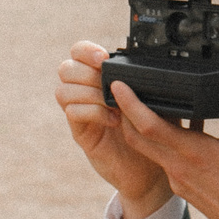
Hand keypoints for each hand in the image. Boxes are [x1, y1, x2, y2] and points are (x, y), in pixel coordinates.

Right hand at [56, 41, 170, 216]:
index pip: (79, 52)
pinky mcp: (80, 133)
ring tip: (113, 104)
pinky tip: (113, 119)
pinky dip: (93, 112)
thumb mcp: (154, 100)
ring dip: (89, 93)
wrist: (149, 168)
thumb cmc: (153, 131)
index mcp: (100, 76)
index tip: (104, 58)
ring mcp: (80, 112)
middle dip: (86, 72)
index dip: (86, 51)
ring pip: (64, 90)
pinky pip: (73, 113)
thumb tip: (155, 65)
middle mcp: (85, 91)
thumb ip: (148, 82)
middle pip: (66, 68)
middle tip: (109, 83)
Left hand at [107, 71, 218, 218]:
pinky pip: (162, 160)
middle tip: (122, 91)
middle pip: (136, 138)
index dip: (129, 104)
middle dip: (124, 114)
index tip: (117, 86)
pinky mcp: (182, 187)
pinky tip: (178, 129)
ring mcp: (177, 179)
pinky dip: (160, 143)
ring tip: (149, 105)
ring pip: (148, 150)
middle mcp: (178, 167)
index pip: (148, 125)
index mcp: (192, 152)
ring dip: (141, 129)